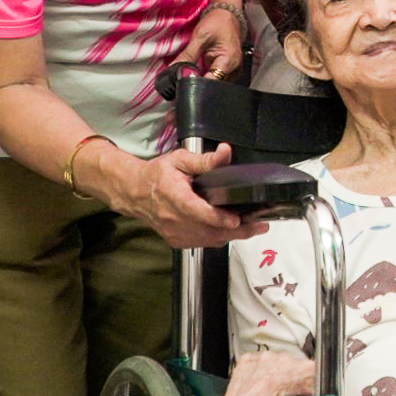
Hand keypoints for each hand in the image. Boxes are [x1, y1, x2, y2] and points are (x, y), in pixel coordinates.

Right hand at [101, 142, 267, 247]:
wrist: (135, 193)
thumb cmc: (158, 175)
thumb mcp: (180, 160)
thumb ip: (204, 160)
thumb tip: (226, 152)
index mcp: (173, 197)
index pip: (196, 212)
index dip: (218, 218)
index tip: (237, 219)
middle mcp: (173, 219)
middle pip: (208, 231)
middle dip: (237, 230)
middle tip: (260, 225)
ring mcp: (174, 233)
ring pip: (207, 241)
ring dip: (232, 236)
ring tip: (254, 228)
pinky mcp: (176, 241)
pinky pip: (202, 243)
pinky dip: (219, 239)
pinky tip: (233, 231)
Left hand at [177, 5, 243, 80]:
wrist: (227, 15)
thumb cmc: (218, 22)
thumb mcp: (200, 37)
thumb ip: (187, 55)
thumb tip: (174, 69)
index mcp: (229, 61)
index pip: (211, 82)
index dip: (196, 82)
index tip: (184, 78)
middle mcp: (234, 69)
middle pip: (213, 84)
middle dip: (198, 81)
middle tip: (186, 72)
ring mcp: (232, 70)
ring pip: (214, 83)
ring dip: (203, 78)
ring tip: (195, 67)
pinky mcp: (228, 69)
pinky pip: (216, 77)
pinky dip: (207, 75)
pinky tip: (201, 67)